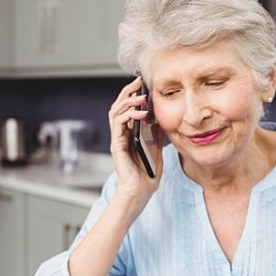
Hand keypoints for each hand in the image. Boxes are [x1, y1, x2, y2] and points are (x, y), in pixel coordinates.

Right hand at [107, 77, 163, 214]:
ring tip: (141, 96)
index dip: (134, 97)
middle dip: (127, 92)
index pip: (128, 111)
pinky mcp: (117, 145)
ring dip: (127, 100)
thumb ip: (156, 138)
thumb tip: (160, 122)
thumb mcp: (157, 153)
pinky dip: (128, 114)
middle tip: (138, 82)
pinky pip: (118, 124)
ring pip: (116, 112)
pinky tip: (141, 112)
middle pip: (119, 107)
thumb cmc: (146, 178)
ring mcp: (118, 140)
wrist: (138, 194)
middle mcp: (121, 136)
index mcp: (130, 137)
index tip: (144, 86)